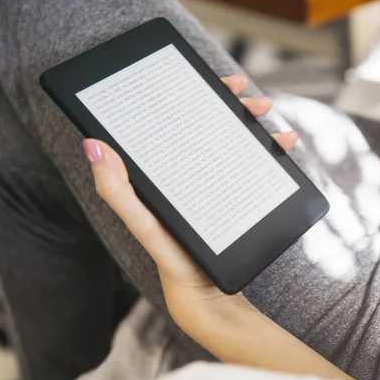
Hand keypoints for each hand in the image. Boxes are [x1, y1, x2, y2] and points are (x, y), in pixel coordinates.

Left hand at [82, 75, 297, 326]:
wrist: (210, 298)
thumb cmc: (172, 260)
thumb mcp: (144, 225)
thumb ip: (119, 193)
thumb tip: (93, 144)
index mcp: (172, 171)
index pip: (184, 120)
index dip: (201, 94)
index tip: (219, 81)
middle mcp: (199, 171)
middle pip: (218, 125)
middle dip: (238, 106)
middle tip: (252, 99)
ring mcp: (225, 183)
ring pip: (244, 143)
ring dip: (261, 126)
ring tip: (273, 124)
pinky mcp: (245, 198)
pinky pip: (262, 168)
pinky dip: (276, 153)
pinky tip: (286, 149)